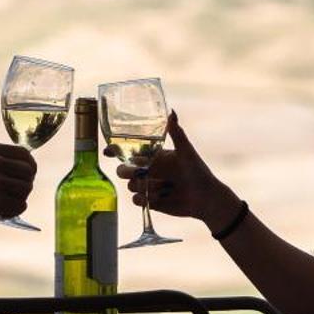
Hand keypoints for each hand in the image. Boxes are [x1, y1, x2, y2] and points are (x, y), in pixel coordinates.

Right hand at [0, 141, 36, 229]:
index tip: (26, 176)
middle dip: (25, 185)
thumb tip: (24, 165)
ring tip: (4, 204)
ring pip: (26, 189)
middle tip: (14, 194)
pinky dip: (13, 211)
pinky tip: (0, 213)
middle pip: (28, 172)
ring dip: (19, 199)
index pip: (24, 154)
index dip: (29, 167)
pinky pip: (20, 205)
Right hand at [117, 113, 238, 229]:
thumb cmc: (198, 171)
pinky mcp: (151, 202)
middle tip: (138, 173)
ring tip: (164, 187)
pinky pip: (136, 201)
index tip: (107, 151)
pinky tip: (157, 197)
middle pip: (124, 170)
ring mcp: (148, 187)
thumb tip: (171, 112)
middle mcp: (149, 171)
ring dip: (144, 186)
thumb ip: (177, 133)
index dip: (115, 150)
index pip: (129, 152)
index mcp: (154, 156)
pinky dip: (144, 199)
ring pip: (131, 186)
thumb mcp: (186, 151)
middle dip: (126, 171)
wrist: (206, 198)